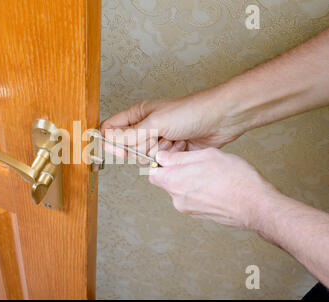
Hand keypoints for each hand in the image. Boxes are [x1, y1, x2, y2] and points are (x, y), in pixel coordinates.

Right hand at [100, 88, 247, 160]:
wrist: (221, 119)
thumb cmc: (190, 111)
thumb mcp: (155, 123)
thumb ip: (129, 135)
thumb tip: (108, 140)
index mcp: (138, 114)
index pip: (112, 128)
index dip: (110, 141)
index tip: (118, 150)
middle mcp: (146, 127)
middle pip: (128, 147)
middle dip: (141, 148)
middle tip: (155, 140)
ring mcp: (159, 139)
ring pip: (144, 157)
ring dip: (159, 152)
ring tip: (173, 139)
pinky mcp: (172, 151)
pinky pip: (161, 162)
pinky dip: (171, 158)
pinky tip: (182, 146)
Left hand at [149, 148, 278, 230]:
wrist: (256, 205)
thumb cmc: (235, 179)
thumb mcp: (206, 156)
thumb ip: (179, 157)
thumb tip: (162, 157)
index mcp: (174, 182)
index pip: (152, 172)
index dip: (160, 163)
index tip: (172, 157)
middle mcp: (177, 199)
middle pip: (167, 181)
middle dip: (177, 171)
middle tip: (198, 163)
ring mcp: (188, 209)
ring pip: (181, 190)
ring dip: (191, 180)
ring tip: (212, 174)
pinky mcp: (200, 215)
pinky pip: (193, 199)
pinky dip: (200, 191)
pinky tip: (216, 185)